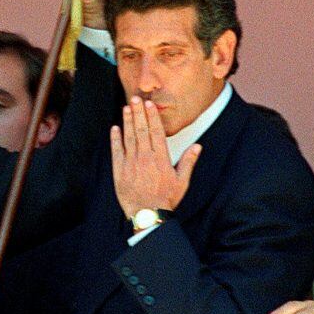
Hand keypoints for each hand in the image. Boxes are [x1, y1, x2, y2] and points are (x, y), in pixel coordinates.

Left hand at [111, 96, 200, 218]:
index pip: (156, 132)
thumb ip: (188, 162)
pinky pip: (116, 151)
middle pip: (141, 130)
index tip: (149, 105)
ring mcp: (131, 163)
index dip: (152, 117)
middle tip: (135, 98)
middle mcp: (145, 158)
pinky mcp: (119, 170)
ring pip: (129, 137)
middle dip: (138, 113)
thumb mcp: (182, 182)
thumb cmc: (166, 199)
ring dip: (127, 121)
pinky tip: (115, 128)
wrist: (148, 215)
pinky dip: (115, 139)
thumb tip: (198, 146)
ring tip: (126, 107)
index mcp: (161, 159)